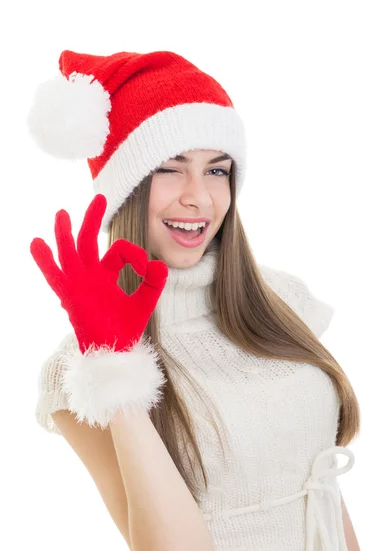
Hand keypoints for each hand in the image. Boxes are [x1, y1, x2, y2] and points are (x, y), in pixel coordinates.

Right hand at [30, 193, 167, 353]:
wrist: (113, 353)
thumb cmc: (125, 330)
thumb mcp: (144, 301)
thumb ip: (154, 282)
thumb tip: (158, 263)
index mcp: (106, 275)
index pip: (119, 250)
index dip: (135, 255)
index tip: (146, 268)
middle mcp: (90, 276)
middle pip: (89, 241)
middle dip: (93, 219)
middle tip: (101, 197)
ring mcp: (78, 284)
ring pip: (70, 251)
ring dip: (66, 233)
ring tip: (62, 213)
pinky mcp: (71, 295)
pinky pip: (54, 275)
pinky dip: (45, 260)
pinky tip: (36, 244)